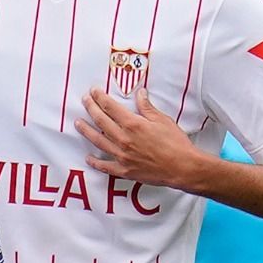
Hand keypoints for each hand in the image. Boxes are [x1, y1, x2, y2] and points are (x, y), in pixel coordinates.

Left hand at [76, 87, 201, 188]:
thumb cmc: (176, 144)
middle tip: (84, 101)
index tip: (94, 91)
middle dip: (91, 109)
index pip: (111, 107)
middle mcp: (124, 139)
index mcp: (133, 125)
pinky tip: (88, 158)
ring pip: (98, 141)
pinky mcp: (125, 170)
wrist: (183, 167)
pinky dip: (96, 162)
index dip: (100, 98)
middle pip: (101, 121)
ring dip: (87, 131)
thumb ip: (147, 107)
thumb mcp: (163, 120)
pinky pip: (105, 166)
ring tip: (78, 123)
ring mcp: (122, 156)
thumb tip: (140, 94)